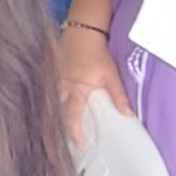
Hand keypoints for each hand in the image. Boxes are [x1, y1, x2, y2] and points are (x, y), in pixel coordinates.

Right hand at [56, 22, 132, 144]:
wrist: (82, 30)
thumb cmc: (96, 52)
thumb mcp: (111, 74)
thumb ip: (118, 95)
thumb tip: (128, 114)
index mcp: (76, 90)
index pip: (73, 116)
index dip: (75, 132)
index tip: (80, 145)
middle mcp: (62, 87)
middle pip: (57, 111)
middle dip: (59, 125)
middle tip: (64, 138)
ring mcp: (54, 78)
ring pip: (50, 101)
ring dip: (54, 113)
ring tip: (56, 124)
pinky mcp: (51, 71)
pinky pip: (48, 89)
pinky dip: (50, 99)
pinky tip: (51, 103)